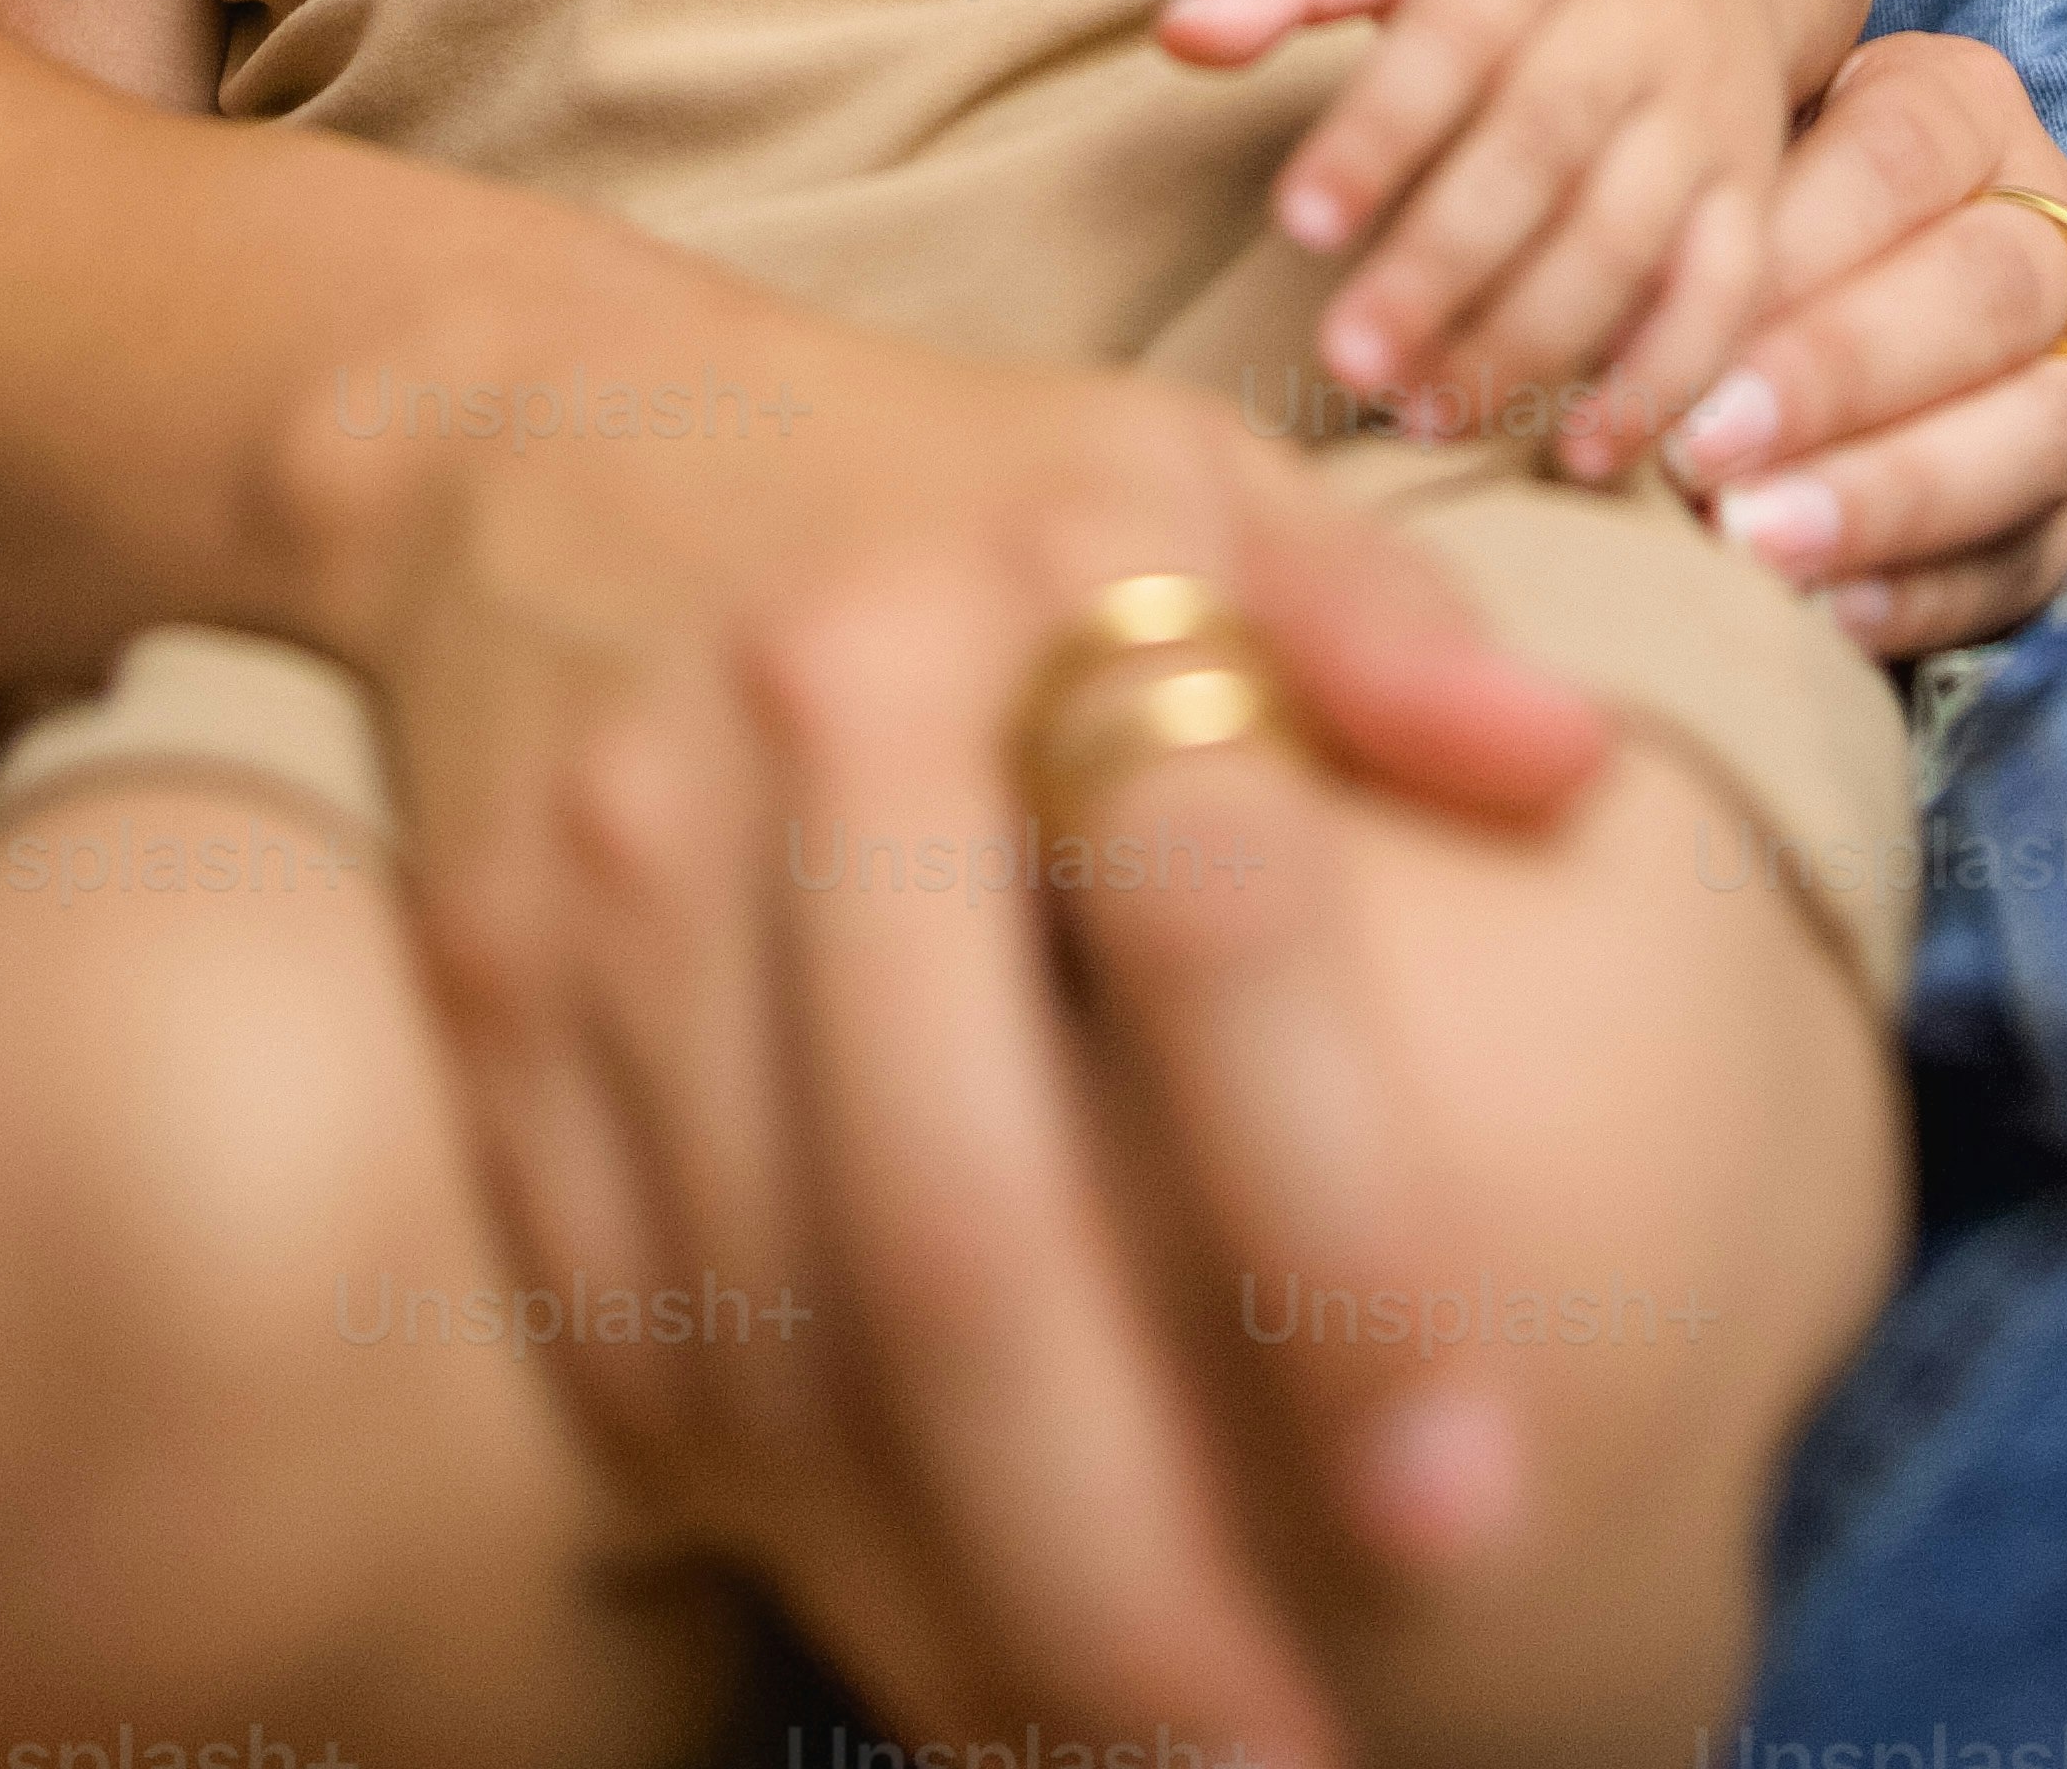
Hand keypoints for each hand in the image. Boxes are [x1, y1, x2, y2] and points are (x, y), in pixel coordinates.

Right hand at [359, 355, 1611, 1768]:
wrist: (528, 431)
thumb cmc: (943, 482)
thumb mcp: (1185, 463)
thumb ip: (1384, 625)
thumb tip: (1578, 777)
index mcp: (1023, 588)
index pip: (1212, 928)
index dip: (1341, 1229)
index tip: (1469, 1508)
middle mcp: (800, 739)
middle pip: (955, 1219)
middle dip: (1118, 1556)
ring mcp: (610, 892)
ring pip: (775, 1332)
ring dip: (950, 1601)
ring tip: (1138, 1768)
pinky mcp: (487, 1014)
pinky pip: (625, 1331)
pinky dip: (773, 1525)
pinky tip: (928, 1651)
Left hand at [1157, 0, 1796, 466]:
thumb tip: (1176, 36)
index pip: (1452, 38)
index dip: (1379, 133)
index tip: (1296, 224)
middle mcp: (1630, 25)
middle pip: (1542, 151)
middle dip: (1445, 264)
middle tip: (1346, 361)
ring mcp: (1703, 113)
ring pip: (1628, 236)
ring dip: (1532, 339)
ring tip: (1426, 417)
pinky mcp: (1752, 194)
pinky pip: (1726, 295)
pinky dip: (1664, 382)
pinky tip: (1583, 455)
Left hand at [1662, 32, 2066, 655]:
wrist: (1836, 305)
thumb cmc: (1754, 219)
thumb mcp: (1735, 168)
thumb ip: (1699, 211)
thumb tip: (1603, 308)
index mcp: (1969, 110)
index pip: (1900, 155)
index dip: (1796, 246)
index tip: (1677, 331)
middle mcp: (2055, 227)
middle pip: (1983, 289)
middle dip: (1839, 377)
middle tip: (1701, 452)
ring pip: (2036, 429)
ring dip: (1888, 495)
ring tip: (1756, 546)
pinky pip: (2028, 557)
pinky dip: (1924, 592)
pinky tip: (1822, 615)